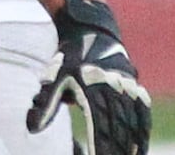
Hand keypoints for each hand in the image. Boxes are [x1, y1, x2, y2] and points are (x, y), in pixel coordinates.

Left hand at [27, 0, 150, 154]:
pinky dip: (144, 132)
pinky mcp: (136, 87)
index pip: (98, 126)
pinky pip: (143, 113)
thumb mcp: (55, 78)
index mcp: (91, 87)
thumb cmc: (69, 59)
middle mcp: (112, 88)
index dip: (99, 146)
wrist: (90, 32)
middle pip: (117, 128)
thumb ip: (46, 104)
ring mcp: (127, 88)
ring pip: (132, 123)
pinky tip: (141, 148)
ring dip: (132, 145)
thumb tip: (31, 128)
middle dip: (116, 149)